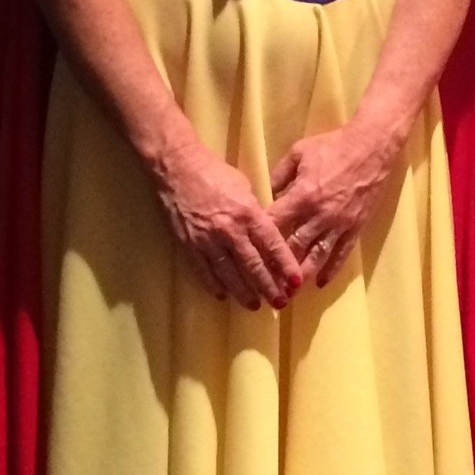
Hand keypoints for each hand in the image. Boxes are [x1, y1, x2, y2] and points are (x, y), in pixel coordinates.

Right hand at [152, 136, 300, 309]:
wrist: (178, 168)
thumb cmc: (215, 173)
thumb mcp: (246, 188)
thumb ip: (257, 213)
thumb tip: (267, 233)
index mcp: (248, 213)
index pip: (272, 245)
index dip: (285, 266)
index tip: (296, 283)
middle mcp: (230, 230)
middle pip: (254, 266)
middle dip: (269, 287)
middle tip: (280, 303)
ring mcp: (208, 240)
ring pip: (230, 274)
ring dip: (244, 293)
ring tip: (255, 305)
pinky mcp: (189, 245)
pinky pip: (204, 271)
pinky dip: (215, 286)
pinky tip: (224, 296)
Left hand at [269, 120, 396, 287]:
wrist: (372, 147)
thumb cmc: (333, 146)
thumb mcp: (298, 153)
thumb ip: (279, 175)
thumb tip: (266, 194)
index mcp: (302, 196)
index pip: (274, 224)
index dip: (259, 239)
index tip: (247, 253)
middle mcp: (319, 215)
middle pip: (293, 248)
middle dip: (277, 268)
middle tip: (263, 284)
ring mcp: (339, 224)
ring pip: (316, 257)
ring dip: (301, 276)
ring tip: (287, 293)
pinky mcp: (355, 228)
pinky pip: (341, 254)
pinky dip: (330, 271)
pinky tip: (319, 283)